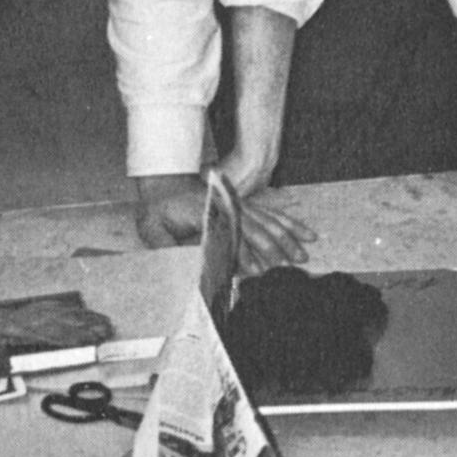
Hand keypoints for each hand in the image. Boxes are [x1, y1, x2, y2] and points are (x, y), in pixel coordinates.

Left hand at [135, 168, 312, 272]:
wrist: (163, 185)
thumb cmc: (158, 211)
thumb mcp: (152, 229)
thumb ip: (166, 247)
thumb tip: (184, 268)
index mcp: (203, 211)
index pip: (229, 234)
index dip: (244, 253)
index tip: (257, 271)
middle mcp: (225, 205)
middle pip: (256, 227)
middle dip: (276, 248)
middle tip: (291, 268)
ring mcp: (237, 203)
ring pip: (268, 220)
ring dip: (288, 238)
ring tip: (304, 256)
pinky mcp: (243, 204)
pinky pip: (270, 213)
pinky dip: (289, 224)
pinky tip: (304, 233)